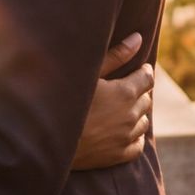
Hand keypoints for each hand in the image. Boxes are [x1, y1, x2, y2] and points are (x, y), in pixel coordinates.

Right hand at [75, 32, 153, 169]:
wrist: (46, 137)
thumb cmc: (64, 99)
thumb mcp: (89, 73)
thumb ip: (116, 56)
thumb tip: (138, 38)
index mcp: (125, 93)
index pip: (147, 78)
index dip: (143, 72)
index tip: (138, 70)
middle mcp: (130, 115)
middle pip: (146, 99)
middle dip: (139, 92)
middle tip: (125, 89)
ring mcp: (125, 137)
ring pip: (143, 122)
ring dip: (137, 114)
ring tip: (122, 109)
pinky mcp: (117, 156)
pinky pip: (137, 145)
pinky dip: (134, 137)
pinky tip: (123, 131)